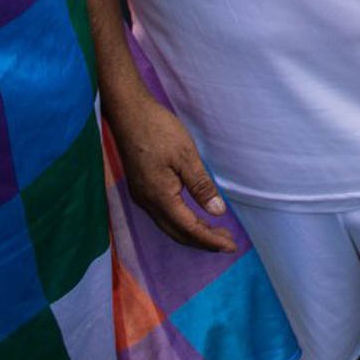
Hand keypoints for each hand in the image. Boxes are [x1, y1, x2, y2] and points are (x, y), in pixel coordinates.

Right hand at [108, 91, 235, 253]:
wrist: (128, 113)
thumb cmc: (158, 130)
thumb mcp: (186, 155)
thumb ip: (201, 186)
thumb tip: (217, 212)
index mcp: (160, 197)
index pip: (190, 229)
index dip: (211, 240)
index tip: (231, 246)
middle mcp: (147, 203)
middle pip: (178, 233)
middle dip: (203, 242)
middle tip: (227, 243)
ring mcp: (141, 196)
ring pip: (169, 226)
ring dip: (191, 233)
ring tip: (213, 234)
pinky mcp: (140, 188)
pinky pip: (162, 216)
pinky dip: (180, 223)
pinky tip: (190, 217)